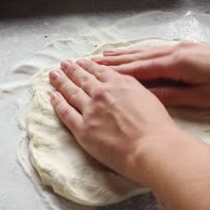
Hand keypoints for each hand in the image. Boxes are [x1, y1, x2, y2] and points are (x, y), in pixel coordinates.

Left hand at [48, 59, 180, 181]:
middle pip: (82, 78)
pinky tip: (51, 96)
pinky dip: (57, 103)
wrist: (151, 147)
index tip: (82, 62)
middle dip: (71, 69)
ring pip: (71, 92)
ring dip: (61, 82)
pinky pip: (66, 113)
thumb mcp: (149, 97)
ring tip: (53, 74)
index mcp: (120, 83)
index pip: (99, 71)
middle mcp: (102, 93)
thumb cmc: (157, 126)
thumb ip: (132, 89)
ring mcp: (91, 110)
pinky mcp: (83, 129)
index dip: (88, 66)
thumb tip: (124, 87)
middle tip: (64, 63)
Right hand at [92, 41, 209, 107]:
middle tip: (89, 62)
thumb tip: (144, 95)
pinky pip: (155, 50)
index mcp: (175, 64)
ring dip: (123, 55)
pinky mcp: (187, 48)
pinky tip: (134, 53)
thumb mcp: (200, 97)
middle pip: (136, 56)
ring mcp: (180, 47)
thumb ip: (171, 95)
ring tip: (104, 55)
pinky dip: (140, 52)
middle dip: (112, 61)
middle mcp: (173, 51)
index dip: (113, 72)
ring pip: (145, 51)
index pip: (137, 69)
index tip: (92, 72)